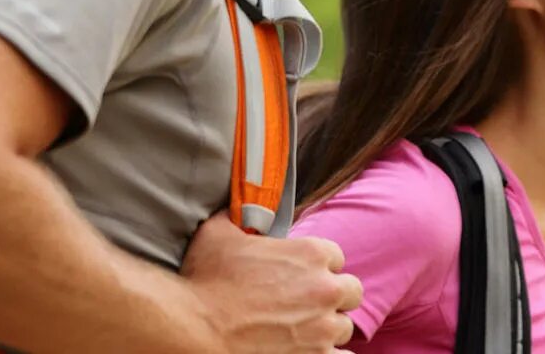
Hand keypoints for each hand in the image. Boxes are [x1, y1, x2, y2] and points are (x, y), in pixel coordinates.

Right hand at [181, 216, 362, 352]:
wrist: (195, 330)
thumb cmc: (205, 283)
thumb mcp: (218, 234)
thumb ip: (237, 217)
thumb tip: (238, 205)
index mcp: (311, 254)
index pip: (336, 257)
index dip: (320, 268)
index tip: (303, 278)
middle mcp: (325, 289)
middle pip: (350, 292)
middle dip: (332, 298)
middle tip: (308, 306)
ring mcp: (324, 327)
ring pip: (344, 327)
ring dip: (327, 329)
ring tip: (304, 333)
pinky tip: (313, 352)